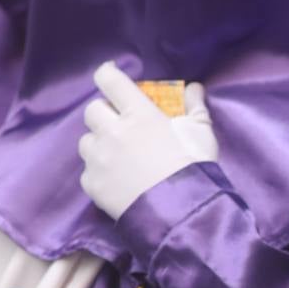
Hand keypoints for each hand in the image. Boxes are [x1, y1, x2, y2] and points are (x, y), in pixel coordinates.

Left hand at [78, 62, 218, 219]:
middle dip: (105, 114)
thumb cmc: (194, 167)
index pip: (109, 80)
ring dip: (99, 144)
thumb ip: (195, 108)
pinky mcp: (93, 184)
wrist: (182, 212)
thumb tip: (194, 88)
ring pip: (86, 141)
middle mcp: (112, 131)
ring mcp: (99, 158)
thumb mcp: (202, 134)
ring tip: (117, 156)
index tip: (113, 78)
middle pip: (92, 109)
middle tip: (121, 126)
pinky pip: (88, 171)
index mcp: (138, 114)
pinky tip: (117, 181)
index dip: (108, 75)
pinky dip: (100, 173)